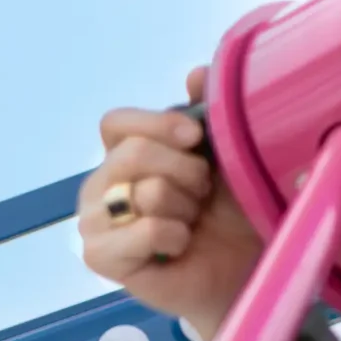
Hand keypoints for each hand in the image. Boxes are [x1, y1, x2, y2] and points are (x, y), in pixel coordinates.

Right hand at [77, 66, 262, 340]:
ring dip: (185, 207)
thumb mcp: (230, 154)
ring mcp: (96, 221)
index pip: (116, 122)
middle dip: (186, 171)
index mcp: (127, 153)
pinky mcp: (101, 257)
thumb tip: (196, 73)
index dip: (157, 124)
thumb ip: (211, 111)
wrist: (244, 267)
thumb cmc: (233, 209)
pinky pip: (143, 231)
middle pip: (132, 153)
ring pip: (146, 192)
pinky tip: (179, 245)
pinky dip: (174, 236)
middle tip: (203, 193)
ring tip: (193, 222)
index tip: (196, 138)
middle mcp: (103, 183)